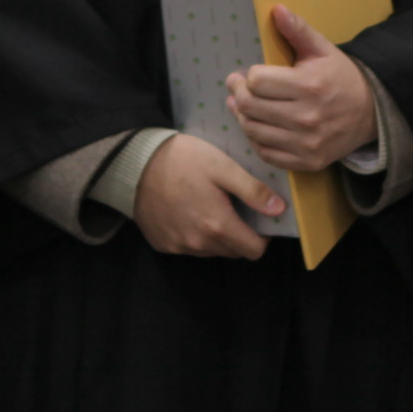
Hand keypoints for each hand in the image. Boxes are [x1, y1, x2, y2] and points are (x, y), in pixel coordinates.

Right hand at [130, 131, 286, 258]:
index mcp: (218, 225)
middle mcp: (199, 243)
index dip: (262, 235)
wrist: (133, 162)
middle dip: (239, 234)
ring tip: (208, 205)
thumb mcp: (221, 166)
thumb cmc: (181, 159)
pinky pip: (188, 247)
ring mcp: (179, 246)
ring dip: (216, 235)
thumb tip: (279, 210)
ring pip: (212, 250)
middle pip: (234, 251)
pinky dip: (194, 235)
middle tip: (232, 206)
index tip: (256, 216)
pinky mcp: (163, 244)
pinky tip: (186, 210)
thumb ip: (252, 190)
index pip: (255, 250)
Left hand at [226, 5, 374, 171]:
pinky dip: (256, 140)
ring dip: (243, 117)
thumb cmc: (340, 76)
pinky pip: (266, 153)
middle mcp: (307, 117)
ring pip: (253, 131)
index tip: (245, 74)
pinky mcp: (308, 161)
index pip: (256, 82)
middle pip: (250, 107)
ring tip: (243, 106)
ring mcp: (307, 143)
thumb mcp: (322, 49)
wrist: (370, 112)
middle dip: (237, 94)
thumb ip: (297, 30)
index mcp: (309, 86)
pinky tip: (259, 127)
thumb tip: (277, 9)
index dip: (247, 77)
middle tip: (236, 88)